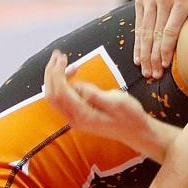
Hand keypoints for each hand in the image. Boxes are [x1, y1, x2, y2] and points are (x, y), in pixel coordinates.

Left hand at [44, 51, 158, 156]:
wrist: (136, 132)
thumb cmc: (130, 117)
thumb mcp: (117, 102)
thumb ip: (95, 94)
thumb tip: (77, 86)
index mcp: (83, 115)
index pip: (61, 93)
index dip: (58, 73)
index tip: (63, 58)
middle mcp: (74, 119)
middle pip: (52, 95)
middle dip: (51, 73)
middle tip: (58, 55)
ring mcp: (75, 118)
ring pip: (55, 97)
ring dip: (56, 77)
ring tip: (65, 61)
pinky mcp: (78, 115)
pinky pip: (63, 99)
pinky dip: (62, 84)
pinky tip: (72, 74)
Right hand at [133, 0, 187, 79]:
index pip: (170, 29)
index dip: (166, 50)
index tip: (166, 66)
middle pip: (155, 34)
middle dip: (154, 58)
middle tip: (155, 76)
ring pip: (145, 32)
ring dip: (144, 54)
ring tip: (146, 72)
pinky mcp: (142, 0)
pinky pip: (139, 26)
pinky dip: (137, 44)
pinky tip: (138, 59)